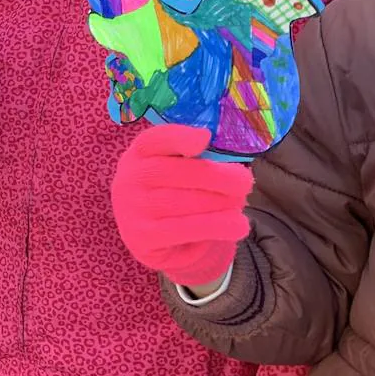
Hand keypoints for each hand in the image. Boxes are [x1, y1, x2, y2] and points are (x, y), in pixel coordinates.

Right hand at [111, 124, 252, 288]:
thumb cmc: (172, 193)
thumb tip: (230, 156)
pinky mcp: (142, 238)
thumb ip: (196, 158)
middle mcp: (130, 179)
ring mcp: (132, 209)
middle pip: (176, 172)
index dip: (179, 138)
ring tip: (240, 204)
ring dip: (221, 203)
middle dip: (217, 176)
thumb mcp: (175, 169)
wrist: (150, 237)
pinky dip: (217, 226)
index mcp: (139, 154)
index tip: (206, 138)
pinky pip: (186, 230)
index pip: (155, 140)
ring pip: (184, 203)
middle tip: (244, 182)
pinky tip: (237, 225)